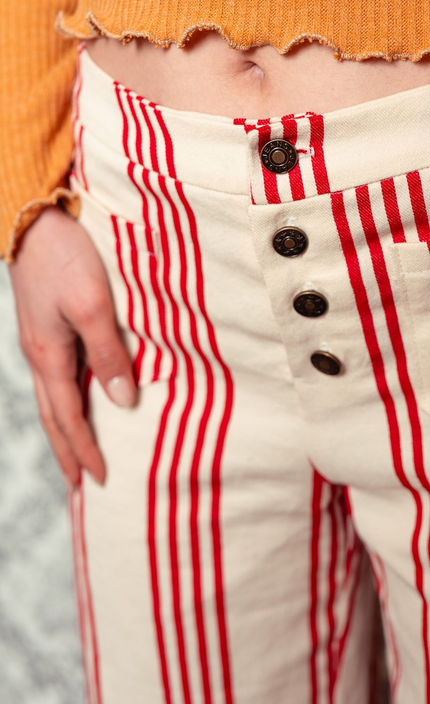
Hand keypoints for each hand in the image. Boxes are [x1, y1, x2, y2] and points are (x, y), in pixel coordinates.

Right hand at [8, 205, 135, 487]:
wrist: (33, 220)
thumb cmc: (64, 259)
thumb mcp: (92, 306)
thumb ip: (108, 353)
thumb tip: (122, 400)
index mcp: (49, 356)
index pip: (68, 417)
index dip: (85, 449)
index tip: (101, 479)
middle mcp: (40, 354)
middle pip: (53, 416)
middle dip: (67, 451)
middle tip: (81, 484)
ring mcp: (41, 339)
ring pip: (51, 397)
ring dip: (65, 428)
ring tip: (78, 450)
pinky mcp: (47, 323)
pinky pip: (57, 374)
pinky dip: (67, 398)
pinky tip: (81, 396)